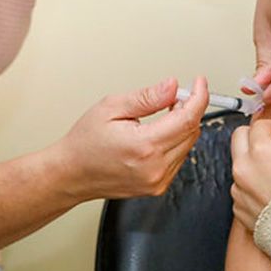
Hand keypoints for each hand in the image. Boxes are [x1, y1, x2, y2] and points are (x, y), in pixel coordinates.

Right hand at [55, 77, 208, 200]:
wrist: (71, 173)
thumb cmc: (85, 142)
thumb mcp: (112, 107)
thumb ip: (147, 97)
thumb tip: (172, 86)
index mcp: (144, 146)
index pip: (187, 119)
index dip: (199, 97)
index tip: (199, 83)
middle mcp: (154, 167)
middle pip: (192, 132)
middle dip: (190, 108)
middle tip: (176, 95)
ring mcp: (157, 181)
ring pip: (188, 145)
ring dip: (183, 125)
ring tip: (164, 114)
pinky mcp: (157, 187)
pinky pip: (179, 159)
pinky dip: (176, 142)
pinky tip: (160, 133)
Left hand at [230, 104, 270, 230]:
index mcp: (261, 150)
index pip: (259, 124)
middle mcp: (243, 167)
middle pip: (239, 137)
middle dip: (254, 137)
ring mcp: (238, 188)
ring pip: (238, 162)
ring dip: (252, 162)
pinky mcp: (237, 207)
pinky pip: (239, 186)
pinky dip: (251, 185)